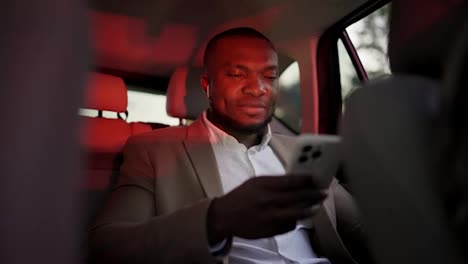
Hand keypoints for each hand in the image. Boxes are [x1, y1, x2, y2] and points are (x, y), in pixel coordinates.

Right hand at [206, 175, 327, 244]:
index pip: (291, 181)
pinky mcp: (270, 230)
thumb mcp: (256, 182)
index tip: (316, 179)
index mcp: (264, 185)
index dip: (306, 180)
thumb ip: (274, 182)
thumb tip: (296, 181)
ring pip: (297, 213)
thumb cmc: (242, 196)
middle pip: (297, 197)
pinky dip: (295, 221)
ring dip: (310, 209)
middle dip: (314, 194)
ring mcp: (270, 217)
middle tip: (324, 192)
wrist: (225, 216)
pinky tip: (298, 217)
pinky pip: (289, 226)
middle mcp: (268, 200)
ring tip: (317, 206)